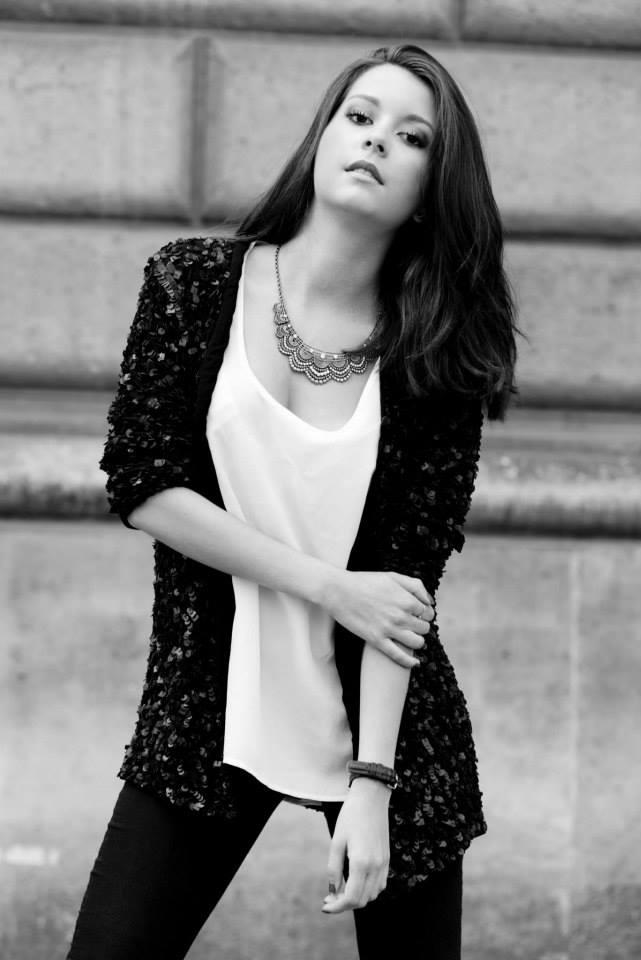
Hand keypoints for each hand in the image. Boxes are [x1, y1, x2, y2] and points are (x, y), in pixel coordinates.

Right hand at [321, 569, 433, 667]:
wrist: (338, 590)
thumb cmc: (365, 581)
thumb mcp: (393, 577)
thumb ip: (415, 586)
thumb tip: (430, 602)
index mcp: (406, 600)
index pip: (428, 613)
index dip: (425, 614)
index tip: (418, 615)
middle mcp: (401, 615)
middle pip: (424, 628)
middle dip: (421, 627)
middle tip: (412, 625)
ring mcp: (388, 629)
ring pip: (417, 643)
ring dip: (417, 641)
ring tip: (410, 638)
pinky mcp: (376, 640)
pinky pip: (399, 656)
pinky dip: (409, 662)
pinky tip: (414, 662)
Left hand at [321, 778, 390, 914]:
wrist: (371, 797)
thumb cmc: (350, 816)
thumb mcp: (336, 841)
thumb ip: (334, 869)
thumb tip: (332, 891)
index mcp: (361, 862)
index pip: (351, 898)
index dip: (337, 907)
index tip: (325, 906)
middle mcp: (376, 866)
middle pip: (362, 900)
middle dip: (345, 904)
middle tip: (330, 897)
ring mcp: (384, 863)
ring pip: (373, 895)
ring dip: (357, 898)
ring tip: (341, 889)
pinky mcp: (387, 859)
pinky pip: (380, 884)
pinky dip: (368, 890)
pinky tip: (356, 881)